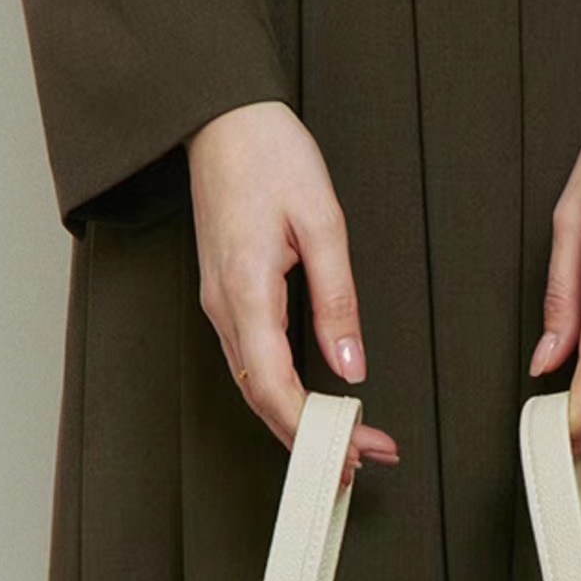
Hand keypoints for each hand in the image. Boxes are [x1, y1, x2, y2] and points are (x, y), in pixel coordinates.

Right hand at [187, 100, 398, 486]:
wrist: (221, 117)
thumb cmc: (270, 156)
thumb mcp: (322, 223)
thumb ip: (337, 300)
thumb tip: (351, 365)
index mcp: (246, 292)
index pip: (275, 388)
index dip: (314, 430)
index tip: (355, 451)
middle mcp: (224, 309)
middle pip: (263, 401)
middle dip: (311, 441)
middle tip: (360, 463)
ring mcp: (221, 306)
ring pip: (256, 387)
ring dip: (298, 424)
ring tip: (346, 445)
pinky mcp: (228, 299)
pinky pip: (253, 365)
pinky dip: (284, 396)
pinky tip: (313, 407)